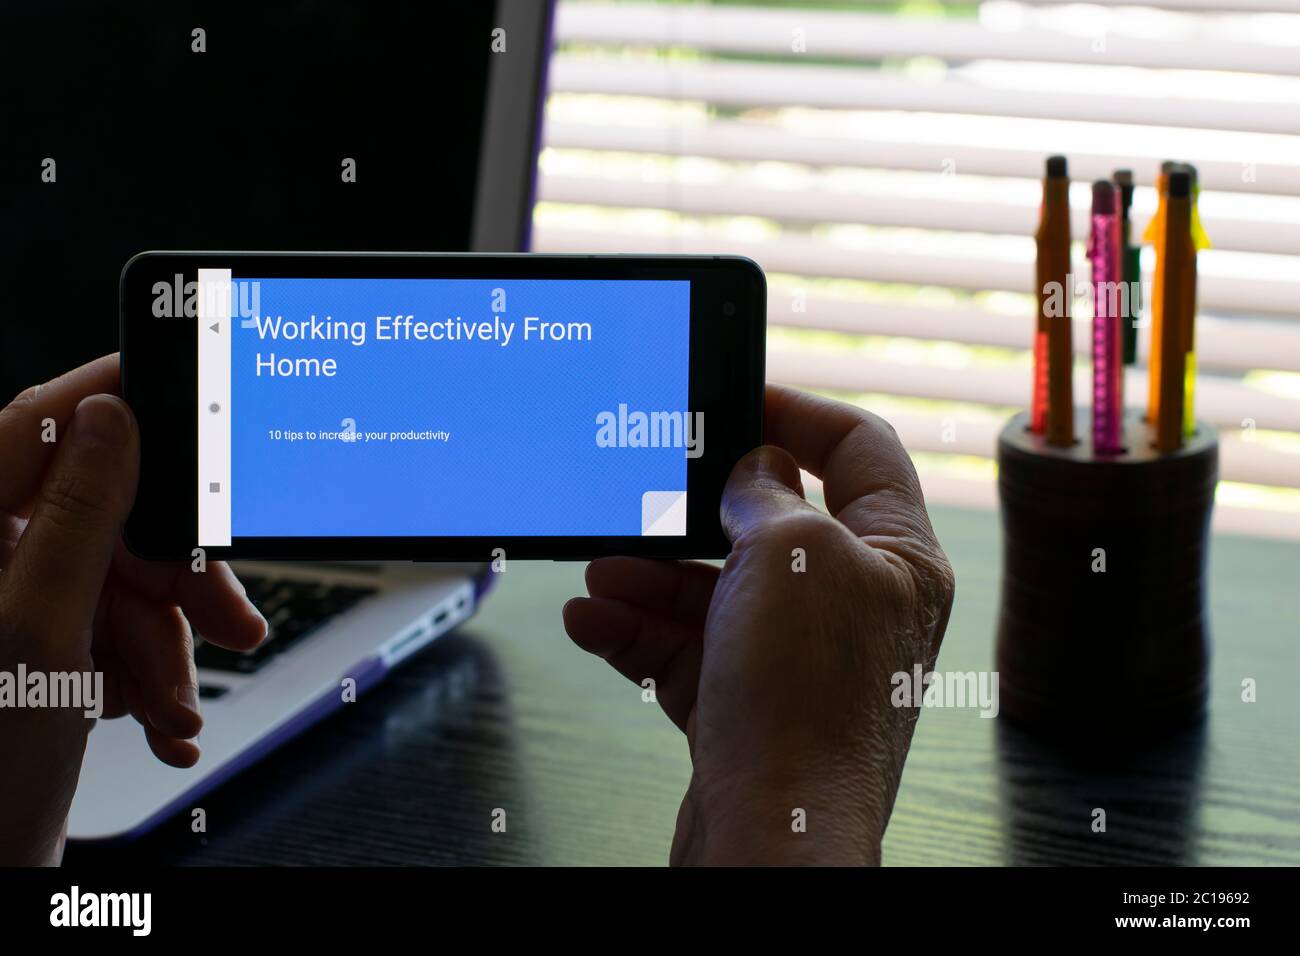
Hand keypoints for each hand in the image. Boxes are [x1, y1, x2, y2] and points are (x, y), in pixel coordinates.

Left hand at [0, 355, 265, 864]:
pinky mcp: (48, 650)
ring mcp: (19, 607)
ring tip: (172, 704)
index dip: (112, 394)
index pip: (37, 423)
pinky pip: (120, 630)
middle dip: (174, 577)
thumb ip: (77, 517)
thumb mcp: (39, 635)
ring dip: (167, 646)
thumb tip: (111, 420)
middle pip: (109, 517)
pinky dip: (149, 672)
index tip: (179, 379)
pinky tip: (156, 714)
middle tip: (224, 617)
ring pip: (126, 581)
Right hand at [564, 385, 953, 864]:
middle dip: (696, 512)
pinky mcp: (749, 704)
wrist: (772, 837)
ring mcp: (800, 658)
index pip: (859, 452)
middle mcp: (854, 607)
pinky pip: (689, 648)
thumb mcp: (789, 555)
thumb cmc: (806, 701)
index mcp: (898, 560)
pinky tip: (593, 620)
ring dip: (651, 576)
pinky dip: (639, 631)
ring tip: (601, 570)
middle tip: (646, 492)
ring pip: (718, 589)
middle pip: (772, 524)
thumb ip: (766, 494)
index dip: (798, 411)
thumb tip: (755, 467)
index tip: (735, 395)